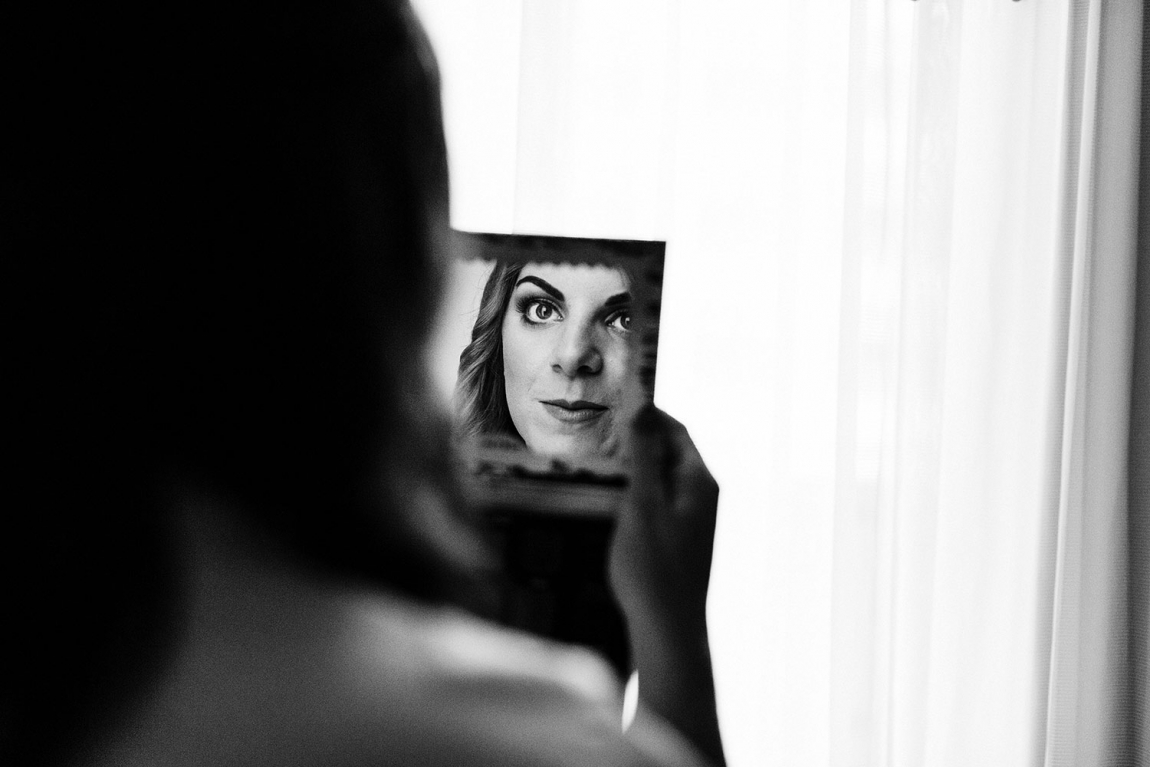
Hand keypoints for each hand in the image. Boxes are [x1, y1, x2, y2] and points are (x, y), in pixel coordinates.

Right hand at [608, 405, 724, 764]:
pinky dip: (633, 491)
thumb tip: (645, 405)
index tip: (611, 402)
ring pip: (660, 477)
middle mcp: (701, 495)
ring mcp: (692, 519)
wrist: (669, 631)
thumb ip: (643, 455)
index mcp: (698, 480)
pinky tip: (607, 500)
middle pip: (668, 451)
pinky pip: (656, 500)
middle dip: (635, 437)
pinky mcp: (678, 539)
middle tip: (594, 430)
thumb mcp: (643, 504)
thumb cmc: (654, 568)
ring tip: (593, 461)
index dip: (646, 412)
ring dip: (631, 466)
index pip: (675, 429)